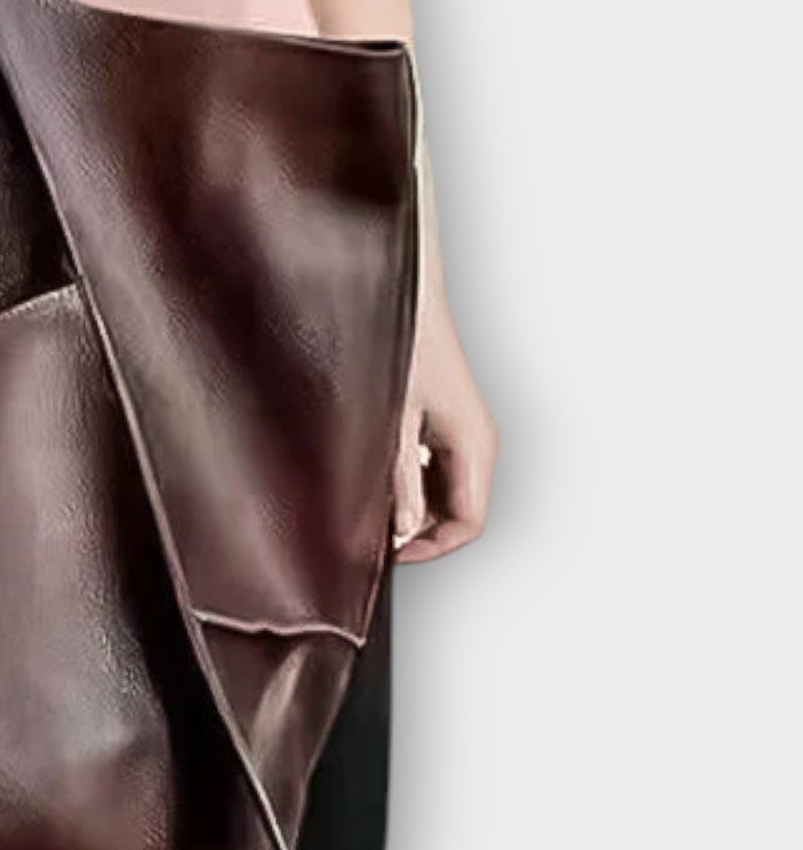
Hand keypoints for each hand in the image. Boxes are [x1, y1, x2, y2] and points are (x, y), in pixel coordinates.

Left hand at [391, 298, 498, 563]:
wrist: (406, 297)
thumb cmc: (403, 344)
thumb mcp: (393, 422)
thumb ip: (400, 480)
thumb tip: (402, 531)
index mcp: (474, 446)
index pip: (467, 524)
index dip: (428, 547)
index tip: (387, 552)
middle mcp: (479, 442)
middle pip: (459, 512)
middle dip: (418, 528)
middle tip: (371, 526)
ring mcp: (466, 431)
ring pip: (447, 492)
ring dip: (412, 503)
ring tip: (370, 496)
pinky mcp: (449, 421)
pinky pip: (438, 467)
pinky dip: (411, 479)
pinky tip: (377, 468)